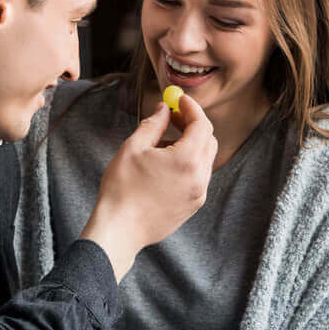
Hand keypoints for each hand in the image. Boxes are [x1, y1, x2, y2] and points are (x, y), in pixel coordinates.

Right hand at [81, 93, 216, 278]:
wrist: (120, 230)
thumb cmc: (122, 188)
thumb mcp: (133, 147)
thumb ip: (153, 124)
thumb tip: (164, 109)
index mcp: (187, 160)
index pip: (201, 124)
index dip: (191, 108)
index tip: (179, 99)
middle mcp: (199, 178)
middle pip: (209, 141)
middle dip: (193, 125)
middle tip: (171, 117)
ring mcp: (198, 194)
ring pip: (203, 159)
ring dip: (189, 145)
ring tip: (160, 145)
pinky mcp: (193, 206)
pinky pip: (197, 177)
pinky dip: (187, 163)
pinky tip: (163, 166)